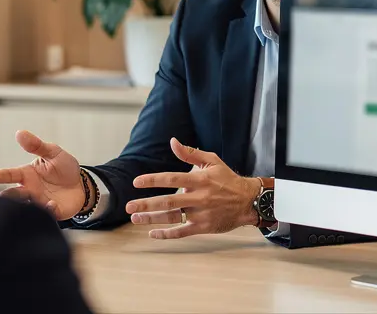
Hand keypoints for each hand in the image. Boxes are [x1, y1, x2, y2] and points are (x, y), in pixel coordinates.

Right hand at [0, 130, 87, 220]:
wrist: (82, 184)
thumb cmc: (63, 167)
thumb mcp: (52, 152)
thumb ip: (37, 145)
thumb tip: (20, 133)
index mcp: (27, 175)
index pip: (11, 175)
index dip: (2, 176)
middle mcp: (30, 190)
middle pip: (15, 194)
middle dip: (9, 195)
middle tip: (4, 195)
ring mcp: (40, 202)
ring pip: (28, 206)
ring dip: (27, 204)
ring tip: (29, 198)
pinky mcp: (53, 212)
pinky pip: (48, 214)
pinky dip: (48, 210)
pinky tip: (51, 204)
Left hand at [126, 137, 258, 239]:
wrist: (248, 201)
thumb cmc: (228, 179)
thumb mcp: (212, 161)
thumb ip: (190, 153)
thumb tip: (172, 142)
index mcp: (200, 180)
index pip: (172, 179)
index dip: (153, 180)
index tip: (136, 182)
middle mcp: (199, 197)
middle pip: (168, 201)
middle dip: (147, 204)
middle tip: (129, 206)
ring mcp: (201, 214)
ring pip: (173, 218)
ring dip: (152, 219)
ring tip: (135, 218)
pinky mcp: (204, 227)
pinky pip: (182, 232)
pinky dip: (167, 234)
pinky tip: (153, 233)